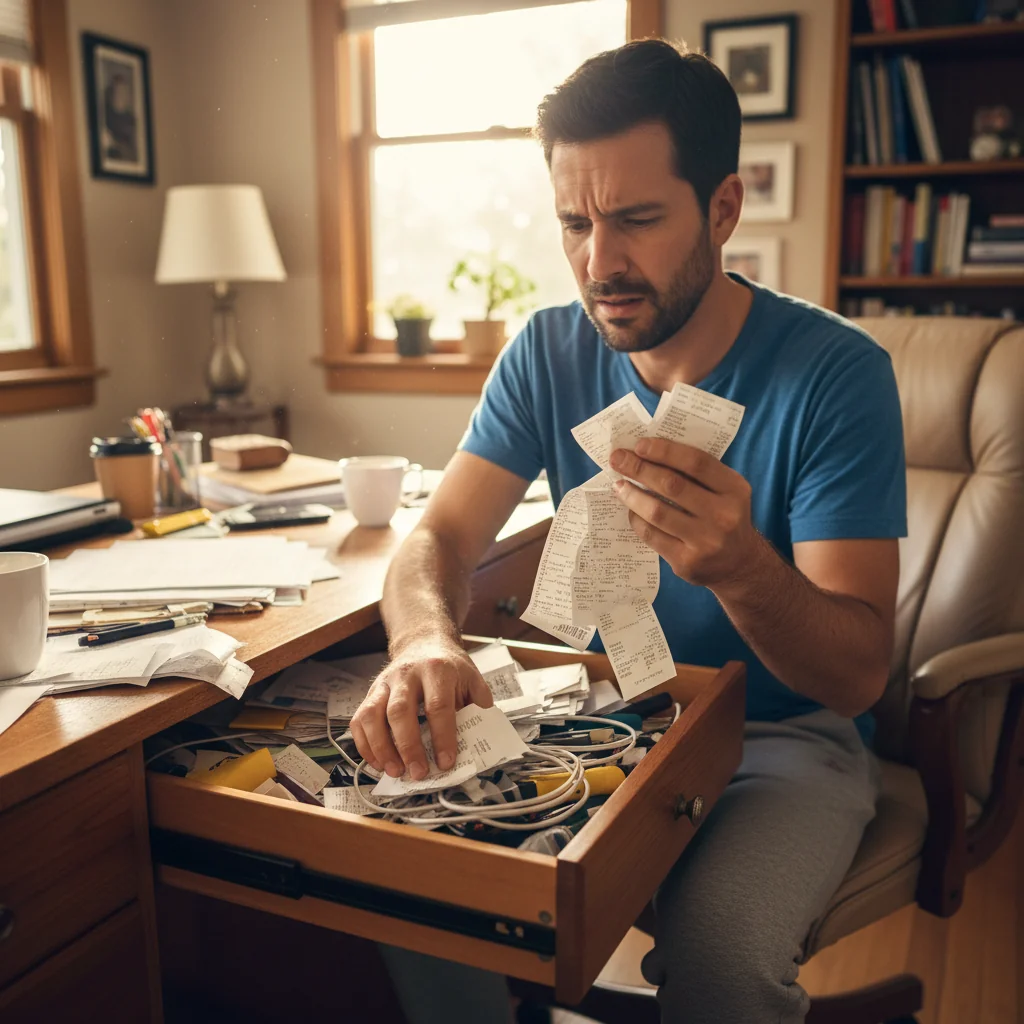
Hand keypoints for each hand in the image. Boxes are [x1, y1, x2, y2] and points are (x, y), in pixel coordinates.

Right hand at [349, 638, 493, 780]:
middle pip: (400, 711)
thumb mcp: (471, 679)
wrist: (423, 642)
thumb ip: (478, 707)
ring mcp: (385, 683)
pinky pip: (359, 719)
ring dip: (381, 748)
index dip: (442, 737)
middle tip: (418, 772)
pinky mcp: (371, 692)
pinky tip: (378, 762)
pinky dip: (365, 745)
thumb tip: (481, 741)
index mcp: (437, 670)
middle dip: (408, 746)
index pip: (438, 706)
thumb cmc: (448, 667)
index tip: (446, 762)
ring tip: (395, 771)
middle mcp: (407, 675)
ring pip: (373, 715)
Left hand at [609, 437, 759, 588]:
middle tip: (617, 459)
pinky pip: (652, 535)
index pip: (696, 463)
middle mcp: (723, 515)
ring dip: (632, 495)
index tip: (639, 445)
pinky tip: (631, 510)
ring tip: (618, 485)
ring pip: (657, 512)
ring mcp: (705, 541)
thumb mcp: (725, 490)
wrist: (739, 563)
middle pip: (672, 485)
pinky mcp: (686, 562)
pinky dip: (637, 519)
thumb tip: (648, 453)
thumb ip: (697, 473)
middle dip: (639, 469)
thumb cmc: (724, 516)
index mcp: (734, 489)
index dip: (664, 451)